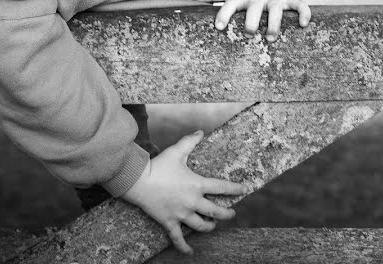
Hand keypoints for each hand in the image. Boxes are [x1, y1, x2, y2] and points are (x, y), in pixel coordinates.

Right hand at [121, 131, 245, 254]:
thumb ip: (190, 141)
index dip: (236, 188)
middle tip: (231, 213)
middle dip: (227, 213)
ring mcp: (181, 214)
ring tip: (212, 224)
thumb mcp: (175, 151)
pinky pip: (178, 238)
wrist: (137, 180)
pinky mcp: (169, 221)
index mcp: (196, 185)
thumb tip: (201, 131)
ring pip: (202, 226)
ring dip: (210, 226)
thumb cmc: (157, 165)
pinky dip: (184, 247)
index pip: (222, 187)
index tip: (245, 189)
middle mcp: (192, 201)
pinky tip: (190, 252)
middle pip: (216, 212)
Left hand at [192, 0, 310, 41]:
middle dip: (251, 20)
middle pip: (253, 7)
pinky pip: (300, 6)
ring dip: (274, 23)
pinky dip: (304, 13)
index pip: (230, 4)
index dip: (224, 14)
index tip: (218, 27)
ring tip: (270, 37)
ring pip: (276, 9)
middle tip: (248, 33)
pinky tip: (303, 25)